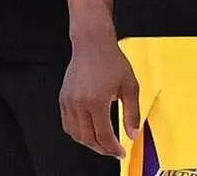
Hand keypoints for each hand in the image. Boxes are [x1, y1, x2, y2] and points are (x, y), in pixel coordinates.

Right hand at [60, 37, 140, 157]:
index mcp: (96, 101)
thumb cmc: (111, 60)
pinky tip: (89, 131)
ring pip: (75, 134)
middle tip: (113, 151)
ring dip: (89, 142)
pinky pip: (67, 124)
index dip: (113, 148)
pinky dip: (78, 133)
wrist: (93, 44)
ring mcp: (68, 102)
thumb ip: (132, 113)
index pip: (103, 135)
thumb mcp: (130, 86)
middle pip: (87, 138)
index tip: (120, 152)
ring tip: (102, 143)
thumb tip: (133, 134)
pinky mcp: (63, 99)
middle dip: (101, 149)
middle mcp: (79, 103)